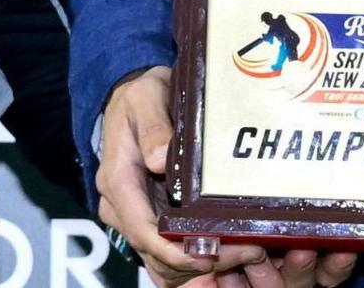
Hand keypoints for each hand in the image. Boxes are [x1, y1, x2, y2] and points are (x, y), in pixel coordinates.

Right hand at [96, 69, 339, 287]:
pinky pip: (168, 252)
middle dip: (198, 262)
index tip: (209, 256)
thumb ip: (153, 127)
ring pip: (161, 260)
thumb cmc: (139, 96)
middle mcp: (121, 206)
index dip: (175, 250)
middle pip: (156, 252)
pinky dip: (194, 262)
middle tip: (246, 252)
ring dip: (199, 267)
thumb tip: (158, 160)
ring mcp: (134, 214)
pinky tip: (228, 256)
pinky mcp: (149, 216)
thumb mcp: (144, 98)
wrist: (132, 96)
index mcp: (118, 180)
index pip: (142, 230)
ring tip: (244, 255)